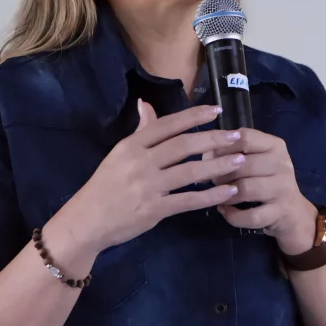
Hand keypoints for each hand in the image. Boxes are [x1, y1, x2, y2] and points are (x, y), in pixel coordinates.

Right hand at [58, 100, 243, 253]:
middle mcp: (140, 162)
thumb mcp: (119, 155)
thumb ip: (140, 132)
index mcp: (131, 145)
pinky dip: (211, 196)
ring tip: (239, 161)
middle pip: (184, 146)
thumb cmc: (104, 187)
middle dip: (214, 140)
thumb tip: (147, 104)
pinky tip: (227, 191)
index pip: (167, 125)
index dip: (194, 116)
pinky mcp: (154, 210)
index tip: (217, 111)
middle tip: (237, 136)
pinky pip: (188, 201)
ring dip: (218, 166)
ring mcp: (148, 187)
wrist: (86, 221)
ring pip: (190, 172)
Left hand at [214, 129, 317, 255]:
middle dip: (221, 173)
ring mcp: (283, 190)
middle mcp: (282, 164)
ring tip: (218, 195)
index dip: (222, 147)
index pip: (245, 137)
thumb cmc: (267, 180)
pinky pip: (251, 216)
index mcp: (275, 146)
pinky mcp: (279, 213)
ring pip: (246, 189)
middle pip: (243, 164)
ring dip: (225, 193)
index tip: (210, 157)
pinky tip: (225, 211)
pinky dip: (233, 215)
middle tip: (212, 180)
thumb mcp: (257, 160)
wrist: (293, 212)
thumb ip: (233, 153)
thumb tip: (205, 154)